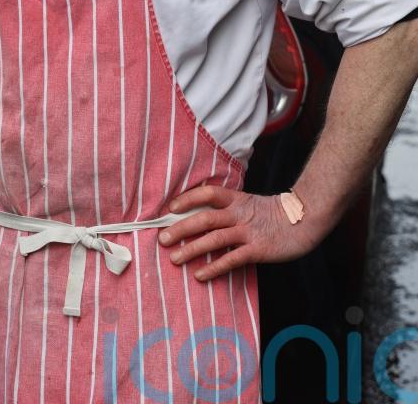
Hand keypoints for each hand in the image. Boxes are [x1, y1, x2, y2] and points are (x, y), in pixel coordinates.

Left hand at [158, 183, 320, 281]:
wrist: (305, 219)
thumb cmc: (273, 213)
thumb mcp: (249, 203)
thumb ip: (229, 207)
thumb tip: (202, 213)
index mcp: (236, 199)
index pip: (207, 193)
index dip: (188, 198)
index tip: (170, 208)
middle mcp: (239, 214)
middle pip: (205, 218)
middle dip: (181, 229)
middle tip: (162, 239)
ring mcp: (248, 232)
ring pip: (214, 238)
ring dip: (192, 249)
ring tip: (174, 259)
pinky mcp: (258, 249)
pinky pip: (232, 259)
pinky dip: (214, 267)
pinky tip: (200, 275)